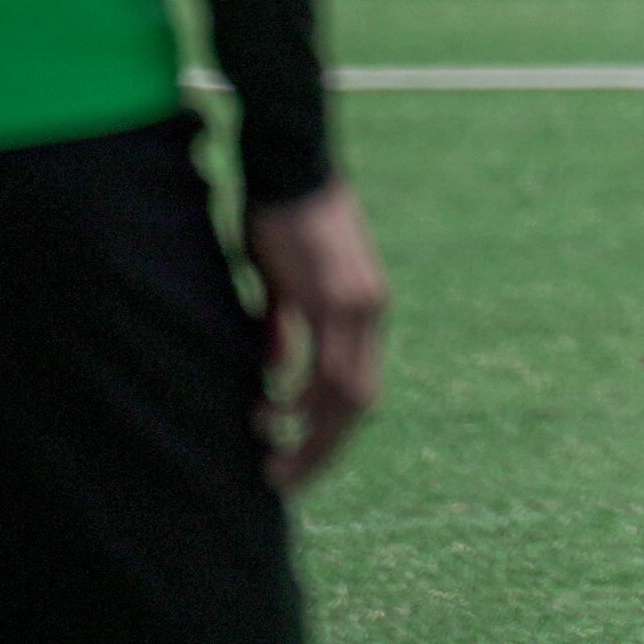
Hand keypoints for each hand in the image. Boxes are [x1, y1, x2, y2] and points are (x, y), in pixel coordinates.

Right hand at [243, 184, 387, 491]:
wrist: (289, 165)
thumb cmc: (280, 220)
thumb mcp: (284, 283)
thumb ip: (285, 325)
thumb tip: (274, 368)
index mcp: (363, 313)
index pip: (357, 389)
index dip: (331, 430)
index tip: (298, 457)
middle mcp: (370, 315)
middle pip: (358, 403)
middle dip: (322, 448)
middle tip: (285, 478)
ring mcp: (357, 307)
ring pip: (346, 394)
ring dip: (310, 434)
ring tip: (273, 458)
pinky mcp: (334, 297)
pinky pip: (326, 364)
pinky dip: (301, 397)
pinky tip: (273, 414)